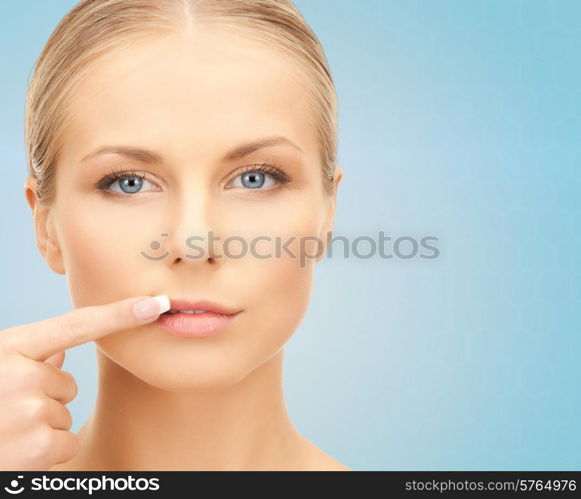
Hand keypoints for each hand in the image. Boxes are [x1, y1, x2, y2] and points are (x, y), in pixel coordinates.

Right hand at [0, 295, 168, 469]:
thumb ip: (26, 358)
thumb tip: (60, 352)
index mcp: (8, 348)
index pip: (76, 325)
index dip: (119, 314)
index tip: (155, 303)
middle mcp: (18, 374)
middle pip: (66, 382)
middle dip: (43, 398)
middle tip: (4, 413)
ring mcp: (29, 410)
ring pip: (64, 411)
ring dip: (41, 425)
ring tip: (5, 431)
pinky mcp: (39, 446)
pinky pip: (66, 440)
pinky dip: (46, 451)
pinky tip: (16, 451)